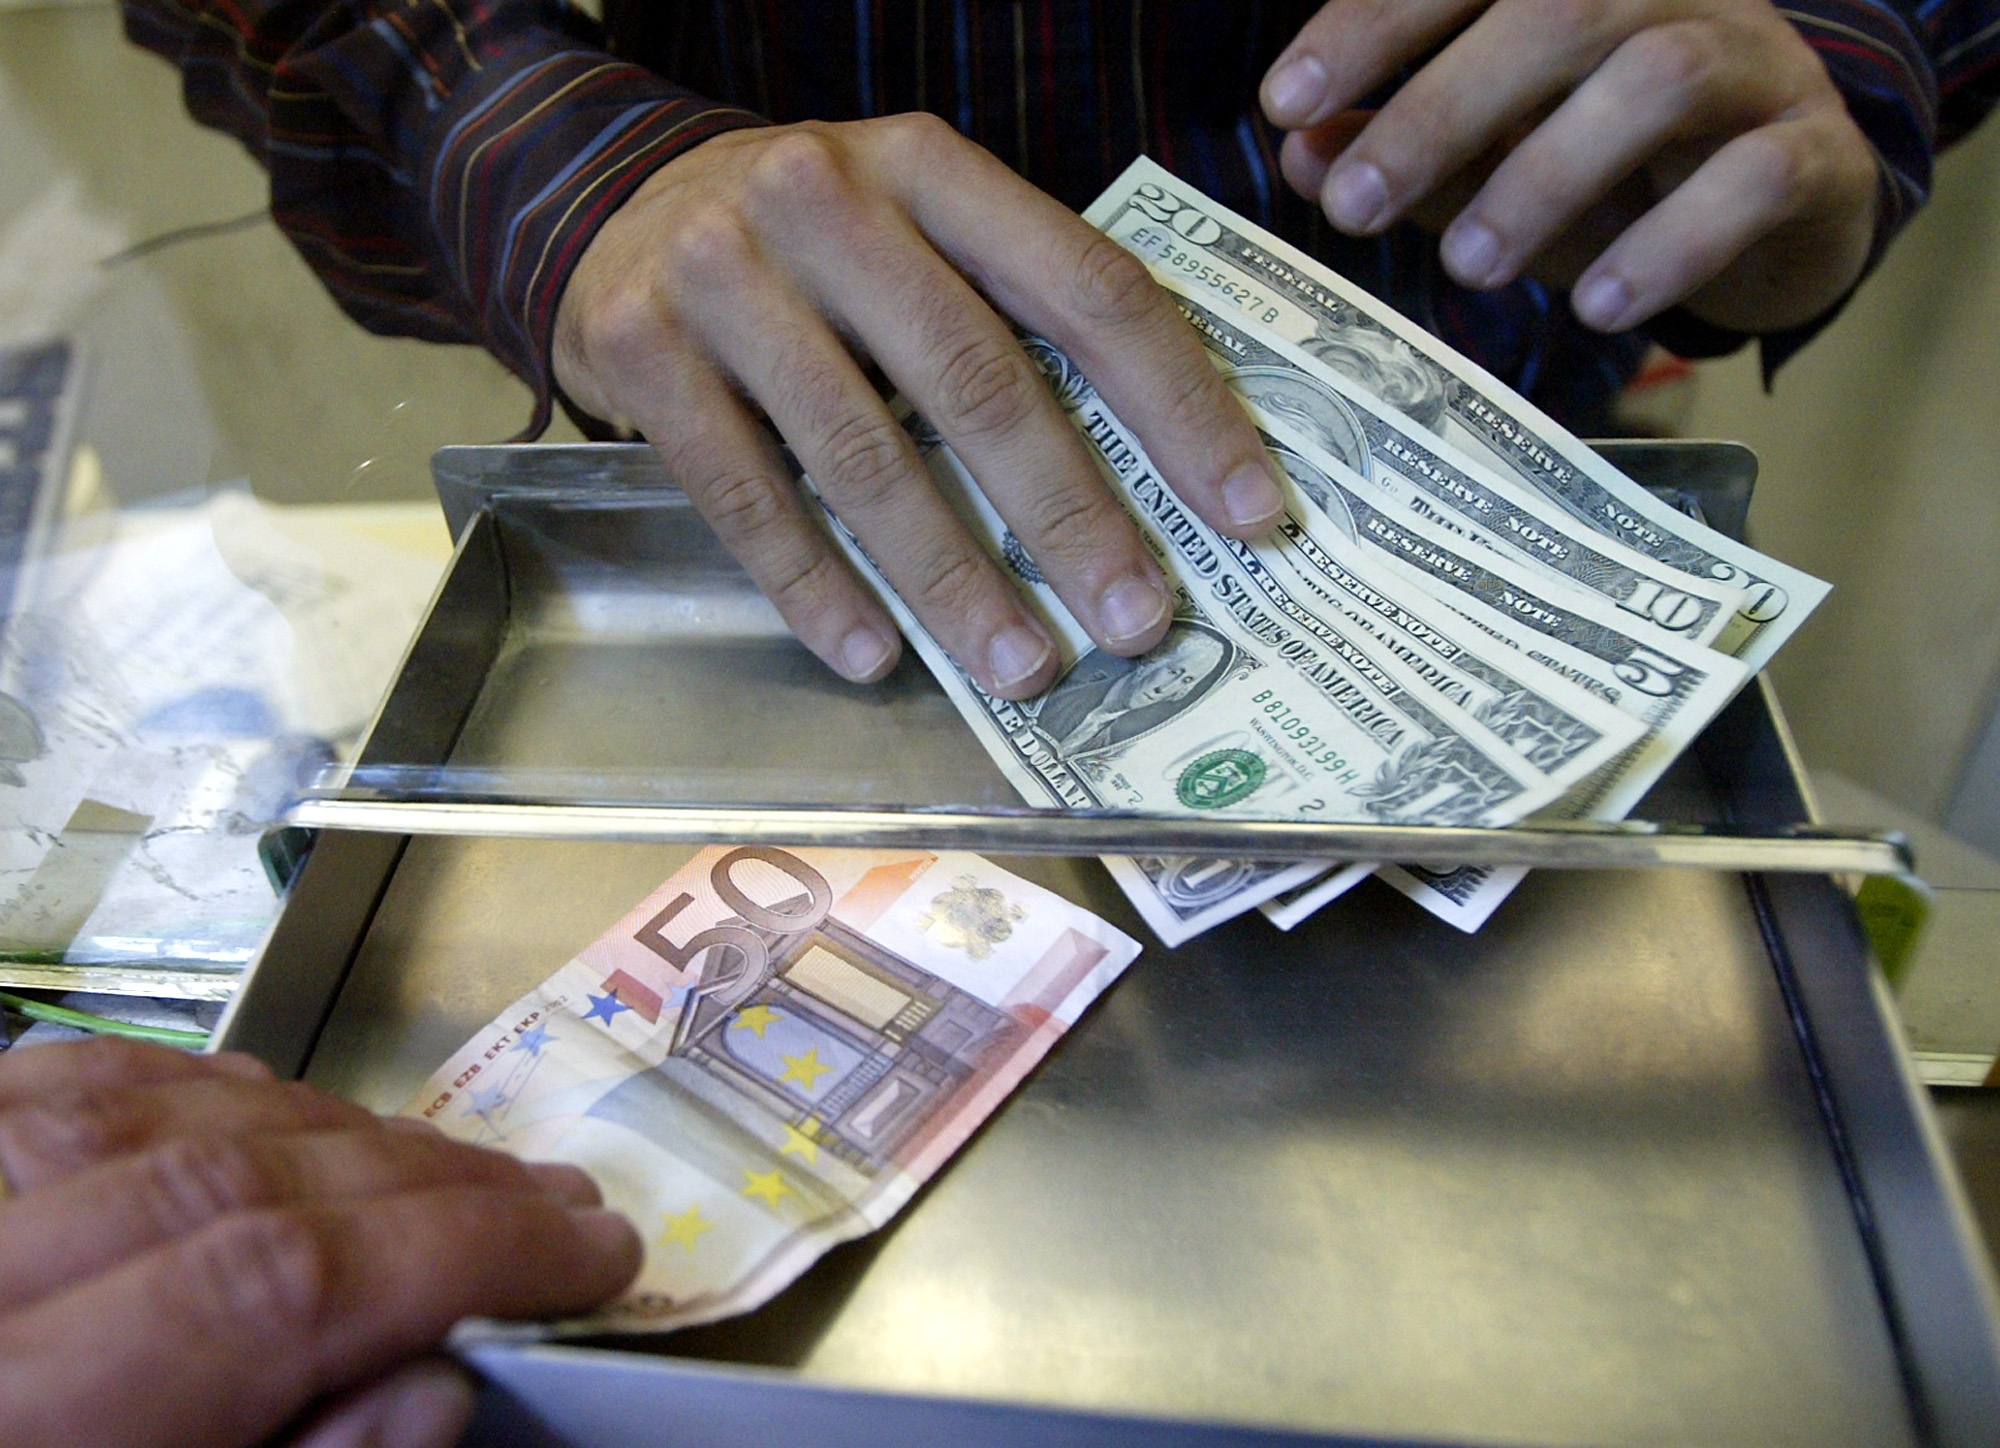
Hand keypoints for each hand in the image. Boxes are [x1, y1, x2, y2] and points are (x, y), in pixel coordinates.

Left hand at [0, 1039, 640, 1447]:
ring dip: (326, 1131)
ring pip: (138, 1112)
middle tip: (552, 1204)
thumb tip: (427, 1384)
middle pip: (221, 1183)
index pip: (269, 1285)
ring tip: (444, 1167)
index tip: (585, 1248)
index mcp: (9, 1431)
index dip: (461, 1248)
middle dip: (422, 1185)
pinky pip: (44, 1087)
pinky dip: (184, 1090)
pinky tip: (272, 1111)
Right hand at [553, 116, 1287, 699]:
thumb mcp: (919, 226)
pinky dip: (816, 588)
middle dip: (1072, 516)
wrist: (615, 204)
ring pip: (863, 454)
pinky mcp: (642, 352)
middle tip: (1138, 621)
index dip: (1180, 408)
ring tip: (1022, 668)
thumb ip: (1018, 307)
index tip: (1247, 513)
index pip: (1088, 290)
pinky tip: (873, 656)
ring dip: (954, 581)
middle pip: (978, 381)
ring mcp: (725, 275)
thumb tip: (1164, 466)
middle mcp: (828, 203)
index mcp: (933, 168)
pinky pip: (746, 497)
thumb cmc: (814, 245)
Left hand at [1261, 0, 1880, 334]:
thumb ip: (1407, 150)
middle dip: (1439, 108)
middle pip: (1559, 7)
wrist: (1783, 213)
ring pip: (1660, 76)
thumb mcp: (1495, 161)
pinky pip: (1755, 177)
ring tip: (1468, 264)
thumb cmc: (1615, 176)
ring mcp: (1757, 64)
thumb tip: (1303, 150)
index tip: (1284, 101)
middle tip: (1358, 205)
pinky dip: (1669, 243)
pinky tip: (1598, 306)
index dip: (1372, 23)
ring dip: (1545, 174)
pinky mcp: (1816, 155)